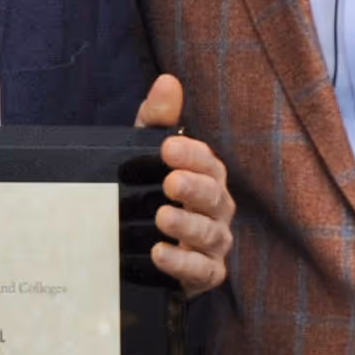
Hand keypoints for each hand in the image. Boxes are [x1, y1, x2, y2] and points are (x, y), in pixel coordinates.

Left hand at [135, 75, 235, 299]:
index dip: (192, 155)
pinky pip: (202, 270)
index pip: (208, 162)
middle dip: (194, 188)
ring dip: (187, 225)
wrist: (138, 249)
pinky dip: (182, 263)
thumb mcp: (145, 154)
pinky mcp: (204, 274)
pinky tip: (159, 254)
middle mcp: (216, 209)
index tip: (167, 148)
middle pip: (215, 197)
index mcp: (207, 178)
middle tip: (170, 182)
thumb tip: (167, 80)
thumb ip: (157, 120)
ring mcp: (213, 243)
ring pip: (210, 234)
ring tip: (162, 217)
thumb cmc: (149, 192)